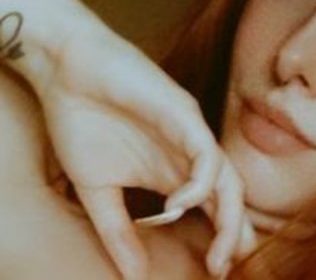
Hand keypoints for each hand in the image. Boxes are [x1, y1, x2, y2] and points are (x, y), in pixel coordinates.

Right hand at [34, 21, 252, 278]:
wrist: (68, 70)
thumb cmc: (83, 121)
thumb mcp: (97, 189)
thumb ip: (117, 229)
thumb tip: (132, 276)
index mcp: (171, 169)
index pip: (210, 207)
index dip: (219, 238)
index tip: (213, 271)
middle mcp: (187, 152)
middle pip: (228, 196)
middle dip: (234, 234)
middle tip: (224, 269)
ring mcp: (188, 132)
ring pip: (226, 177)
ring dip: (229, 218)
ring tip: (219, 255)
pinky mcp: (181, 112)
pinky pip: (204, 151)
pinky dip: (200, 183)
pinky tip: (178, 202)